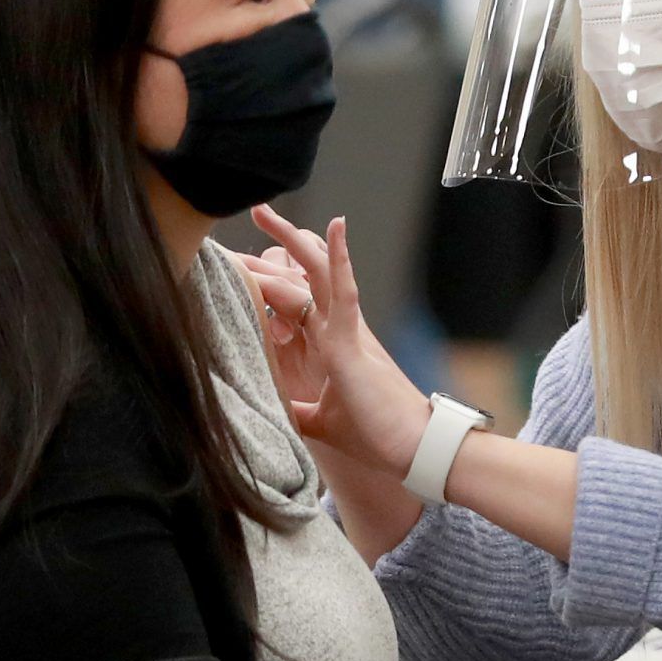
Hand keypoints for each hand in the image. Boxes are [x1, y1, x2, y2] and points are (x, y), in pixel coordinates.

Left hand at [247, 207, 433, 479]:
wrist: (413, 450)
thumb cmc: (376, 435)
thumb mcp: (320, 421)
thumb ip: (295, 409)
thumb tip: (268, 409)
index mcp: (334, 343)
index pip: (300, 297)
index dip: (275, 274)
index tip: (248, 257)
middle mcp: (341, 329)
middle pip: (308, 274)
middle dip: (280, 244)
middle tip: (259, 210)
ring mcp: (348, 332)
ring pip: (320, 273)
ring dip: (296, 240)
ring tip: (269, 211)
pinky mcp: (353, 344)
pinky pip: (343, 292)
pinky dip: (338, 259)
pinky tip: (332, 229)